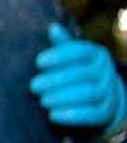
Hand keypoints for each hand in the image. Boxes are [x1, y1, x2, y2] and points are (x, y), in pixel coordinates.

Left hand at [30, 23, 126, 138]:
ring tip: (43, 101)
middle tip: (34, 86)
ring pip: (88, 94)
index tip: (38, 62)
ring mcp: (108, 93)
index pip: (80, 51)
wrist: (102, 99)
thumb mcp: (71, 58)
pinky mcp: (106, 113)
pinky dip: (72, 116)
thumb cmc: (77, 74)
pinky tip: (52, 115)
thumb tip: (53, 27)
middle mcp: (105, 72)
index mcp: (95, 55)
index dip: (59, 56)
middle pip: (81, 74)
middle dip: (55, 80)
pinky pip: (92, 114)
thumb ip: (61, 45)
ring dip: (62, 98)